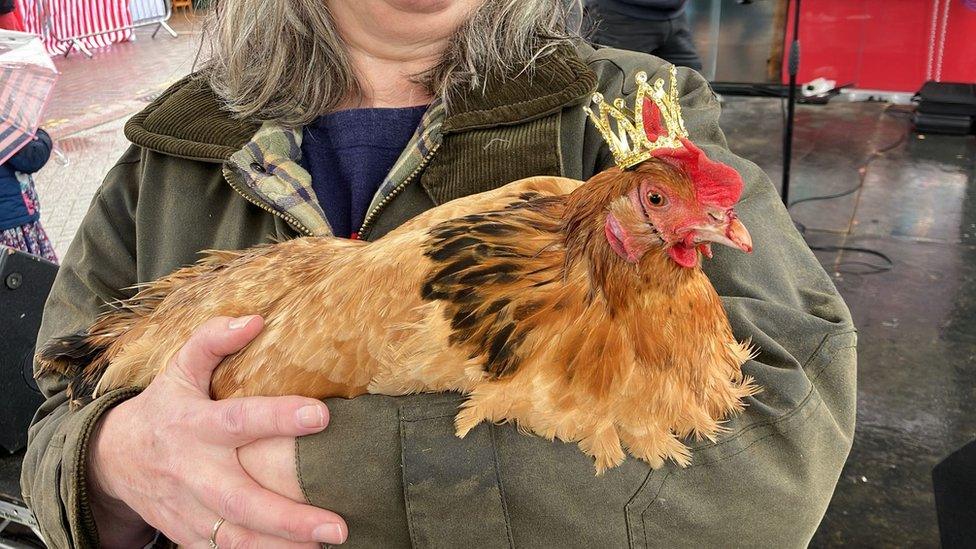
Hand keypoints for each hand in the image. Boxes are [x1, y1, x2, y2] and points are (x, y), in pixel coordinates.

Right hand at [87, 316, 347, 547]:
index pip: (240, 420)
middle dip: (288, 516)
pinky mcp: (190, 534)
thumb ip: (213, 340)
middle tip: (336, 526)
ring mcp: (190, 509)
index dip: (278, 417)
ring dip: (279, 547)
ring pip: (235, 537)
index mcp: (194, 424)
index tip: (322, 415)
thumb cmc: (164, 408)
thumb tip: (255, 319)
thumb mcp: (179, 368)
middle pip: (241, 499)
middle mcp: (193, 471)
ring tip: (324, 547)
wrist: (113, 460)